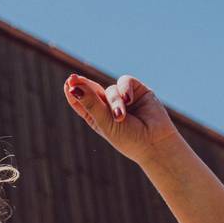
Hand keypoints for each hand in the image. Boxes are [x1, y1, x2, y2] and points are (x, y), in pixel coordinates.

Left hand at [63, 73, 179, 164]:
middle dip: (84, 85)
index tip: (68, 84)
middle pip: (92, 90)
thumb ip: (91, 104)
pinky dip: (125, 89)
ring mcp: (122, 98)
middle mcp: (108, 106)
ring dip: (115, 101)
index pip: (80, 101)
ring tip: (121, 116)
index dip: (73, 91)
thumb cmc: (128, 139)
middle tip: (73, 79)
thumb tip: (73, 87)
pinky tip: (129, 100)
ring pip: (110, 89)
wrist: (155, 143)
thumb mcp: (105, 123)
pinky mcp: (137, 90)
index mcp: (96, 117)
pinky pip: (125, 81)